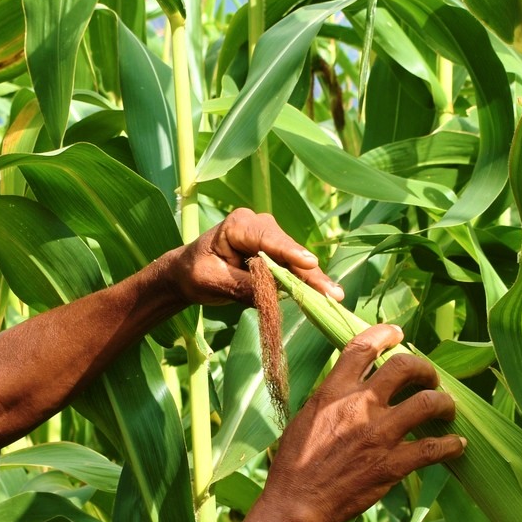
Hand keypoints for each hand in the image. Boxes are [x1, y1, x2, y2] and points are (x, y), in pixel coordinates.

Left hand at [166, 208, 342, 306]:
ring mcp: (270, 240)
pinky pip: (292, 269)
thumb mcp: (213, 281)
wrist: (187, 274)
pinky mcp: (275, 255)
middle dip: (309, 272)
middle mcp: (258, 226)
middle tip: (332, 292)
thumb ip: (242, 286)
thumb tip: (273, 294)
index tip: (309, 263)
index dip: (290, 253)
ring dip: (312, 280)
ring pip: (295, 261)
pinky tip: (323, 295)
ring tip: (333, 296)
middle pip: (288, 251)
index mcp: (238, 225)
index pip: (267, 239)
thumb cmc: (195, 273)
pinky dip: (305, 283)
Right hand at [257, 324, 463, 521]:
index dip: (385, 334)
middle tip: (430, 379)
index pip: (363, 347)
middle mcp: (360, 405)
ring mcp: (379, 434)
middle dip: (424, 368)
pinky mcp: (392, 464)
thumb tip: (351, 385)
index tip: (397, 334)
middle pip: (405, 366)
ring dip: (444, 403)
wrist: (296, 504)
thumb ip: (332, 398)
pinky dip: (451, 446)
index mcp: (334, 391)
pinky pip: (433, 449)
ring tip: (448, 410)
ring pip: (428, 402)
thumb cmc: (294, 465)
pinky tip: (457, 446)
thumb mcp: (306, 417)